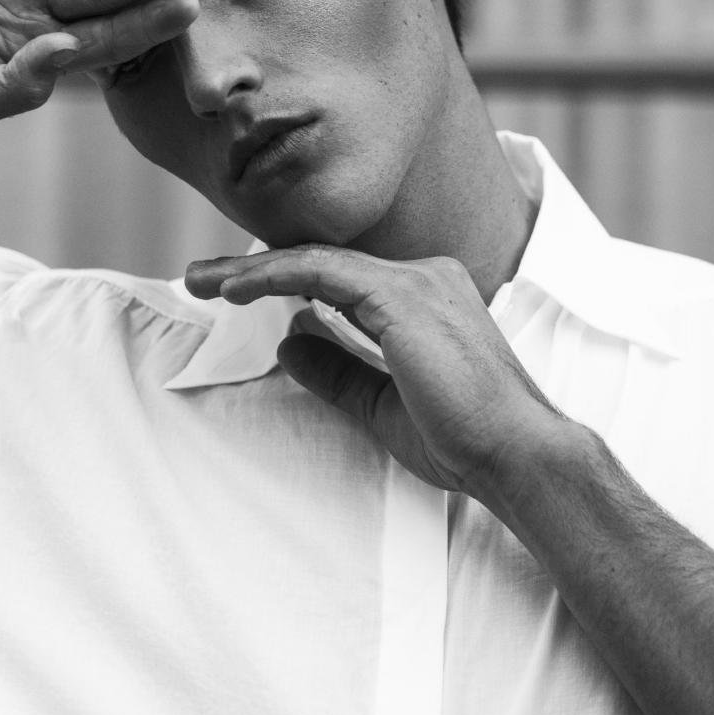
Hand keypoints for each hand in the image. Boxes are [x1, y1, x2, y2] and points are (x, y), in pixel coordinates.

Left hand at [186, 246, 567, 502]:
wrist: (512, 454)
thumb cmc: (460, 437)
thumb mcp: (379, 402)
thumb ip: (337, 369)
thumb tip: (289, 342)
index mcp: (424, 297)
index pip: (339, 276)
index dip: (283, 281)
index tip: (234, 294)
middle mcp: (423, 277)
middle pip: (322, 260)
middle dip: (255, 269)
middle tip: (201, 280)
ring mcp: (415, 280)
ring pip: (316, 260)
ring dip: (252, 270)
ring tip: (204, 283)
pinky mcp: (402, 295)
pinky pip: (322, 272)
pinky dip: (275, 276)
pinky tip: (237, 289)